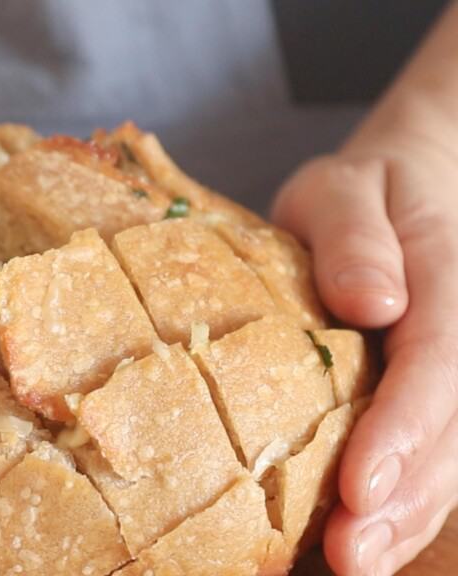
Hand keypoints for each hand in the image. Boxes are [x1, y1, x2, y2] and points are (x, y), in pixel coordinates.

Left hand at [273, 130, 457, 573]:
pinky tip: (366, 542)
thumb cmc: (360, 191)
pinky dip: (403, 504)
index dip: (403, 429)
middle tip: (349, 556)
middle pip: (450, 430)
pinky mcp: (439, 396)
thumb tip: (372, 300)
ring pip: (450, 457)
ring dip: (406, 519)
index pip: (436, 364)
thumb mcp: (344, 188)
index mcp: (446, 278)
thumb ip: (354, 237)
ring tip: (353, 565)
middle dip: (403, 499)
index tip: (361, 485)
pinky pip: (434, 455)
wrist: (402, 191)